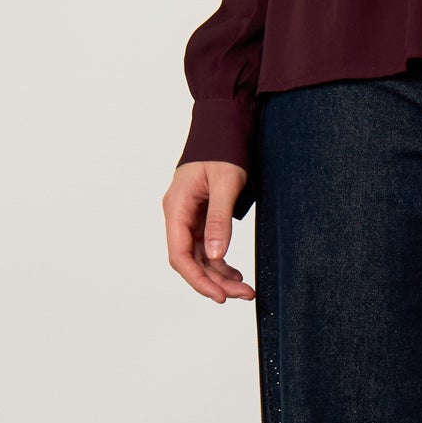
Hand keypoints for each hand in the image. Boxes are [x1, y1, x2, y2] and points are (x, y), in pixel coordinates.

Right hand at [164, 159, 253, 304]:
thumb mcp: (225, 183)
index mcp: (176, 207)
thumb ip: (218, 219)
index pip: (180, 254)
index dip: (198, 279)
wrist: (223, 127)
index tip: (219, 295)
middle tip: (243, 294)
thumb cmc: (222, 149)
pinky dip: (221, 262)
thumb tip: (217, 255)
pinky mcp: (200, 217)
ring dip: (219, 275)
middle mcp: (178, 215)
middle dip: (214, 281)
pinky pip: (207, 247)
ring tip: (244, 289)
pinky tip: (235, 274)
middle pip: (190, 261)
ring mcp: (188, 217)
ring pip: (200, 257)